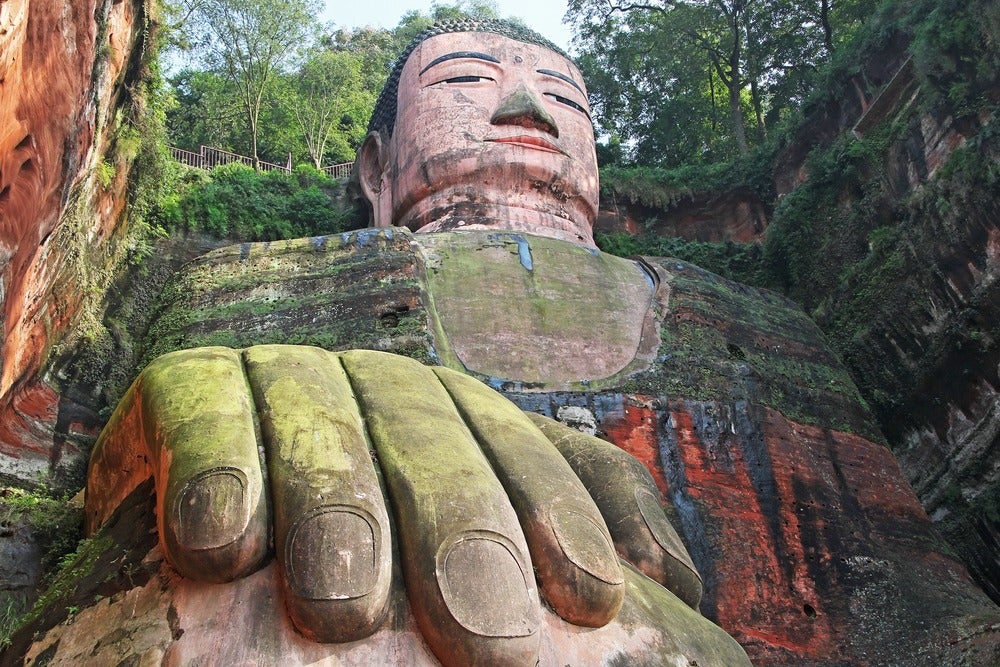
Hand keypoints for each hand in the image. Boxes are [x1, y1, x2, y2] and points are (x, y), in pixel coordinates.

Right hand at [85, 345, 707, 664]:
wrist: (217, 539)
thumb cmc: (371, 570)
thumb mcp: (477, 551)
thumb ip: (572, 535)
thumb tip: (678, 580)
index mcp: (464, 422)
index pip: (529, 454)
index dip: (566, 516)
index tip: (595, 599)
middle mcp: (384, 389)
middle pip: (436, 435)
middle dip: (461, 524)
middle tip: (483, 634)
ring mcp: (290, 376)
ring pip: (326, 418)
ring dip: (338, 505)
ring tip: (342, 609)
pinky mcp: (191, 378)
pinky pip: (205, 401)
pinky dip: (218, 462)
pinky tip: (222, 540)